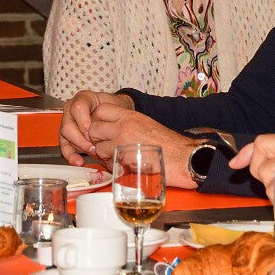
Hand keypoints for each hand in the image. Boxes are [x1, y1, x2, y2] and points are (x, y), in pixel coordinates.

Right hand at [58, 90, 133, 164]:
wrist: (114, 114)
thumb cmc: (113, 108)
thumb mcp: (115, 105)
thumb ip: (110, 113)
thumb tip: (108, 128)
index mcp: (82, 99)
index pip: (78, 107)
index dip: (82, 119)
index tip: (89, 128)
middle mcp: (71, 110)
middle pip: (68, 124)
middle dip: (81, 138)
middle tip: (93, 145)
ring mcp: (67, 123)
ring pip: (65, 136)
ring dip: (78, 146)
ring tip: (91, 152)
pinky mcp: (67, 136)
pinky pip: (65, 146)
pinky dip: (71, 155)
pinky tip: (78, 161)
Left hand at [72, 103, 201, 187]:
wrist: (181, 158)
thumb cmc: (168, 144)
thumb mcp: (146, 124)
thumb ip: (128, 123)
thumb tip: (111, 128)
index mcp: (130, 116)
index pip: (100, 110)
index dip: (98, 119)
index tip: (103, 127)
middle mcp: (123, 127)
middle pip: (93, 129)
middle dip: (96, 138)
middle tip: (106, 144)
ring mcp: (121, 144)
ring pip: (97, 147)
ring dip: (103, 153)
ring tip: (116, 156)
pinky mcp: (122, 160)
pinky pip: (106, 162)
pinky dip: (110, 165)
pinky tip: (121, 164)